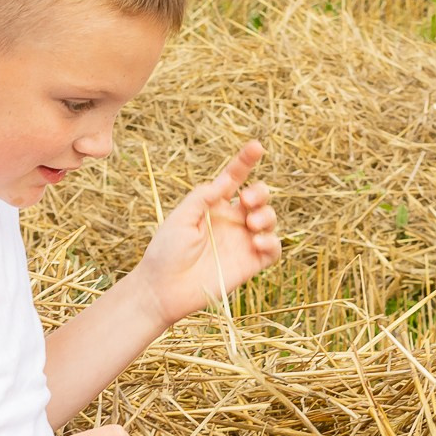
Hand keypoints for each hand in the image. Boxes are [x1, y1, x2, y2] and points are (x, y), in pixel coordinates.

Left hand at [129, 141, 281, 326]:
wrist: (163, 289)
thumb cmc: (165, 252)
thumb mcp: (180, 217)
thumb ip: (202, 197)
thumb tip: (224, 182)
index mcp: (214, 206)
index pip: (234, 179)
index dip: (245, 162)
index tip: (256, 146)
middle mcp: (231, 221)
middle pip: (259, 197)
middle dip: (260, 193)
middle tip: (247, 201)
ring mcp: (242, 242)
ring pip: (269, 220)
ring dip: (266, 216)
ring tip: (251, 224)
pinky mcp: (250, 264)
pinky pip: (273, 249)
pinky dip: (272, 242)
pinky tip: (257, 241)